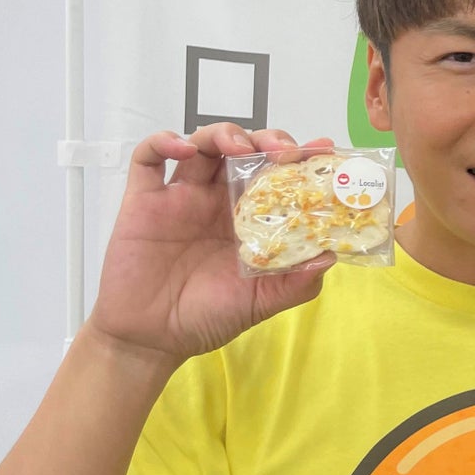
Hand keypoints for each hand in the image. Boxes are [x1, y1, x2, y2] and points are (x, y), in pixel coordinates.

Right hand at [87, 124, 336, 370]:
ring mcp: (181, 197)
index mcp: (251, 218)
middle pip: (245, 150)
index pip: (279, 174)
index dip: (301, 158)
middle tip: (282, 151)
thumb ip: (298, 281)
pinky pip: (147, 158)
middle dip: (267, 140)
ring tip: (240, 148)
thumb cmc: (209, 317)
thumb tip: (331, 256)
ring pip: (203, 144)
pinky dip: (163, 142)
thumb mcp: (263, 301)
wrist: (151, 340)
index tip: (322, 149)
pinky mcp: (143, 200)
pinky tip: (182, 149)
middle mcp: (218, 200)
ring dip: (224, 134)